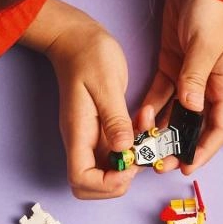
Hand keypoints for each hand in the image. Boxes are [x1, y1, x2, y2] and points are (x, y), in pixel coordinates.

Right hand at [20, 0, 136, 198]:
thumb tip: (123, 149)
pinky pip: (117, 153)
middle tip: (138, 157)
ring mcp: (92, 137)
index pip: (81, 179)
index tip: (128, 164)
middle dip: (118, 182)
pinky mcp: (103, 130)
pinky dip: (133, 148)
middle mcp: (82, 140)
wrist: (78, 38)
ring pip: (106, 172)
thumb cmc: (89, 55)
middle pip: (91, 185)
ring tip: (145, 137)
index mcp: (78, 133)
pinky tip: (144, 126)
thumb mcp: (106, 84)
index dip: (106, 183)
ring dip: (129, 165)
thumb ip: (115, 119)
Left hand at [141, 0, 222, 172]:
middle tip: (158, 163)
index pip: (219, 126)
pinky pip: (161, 95)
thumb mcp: (205, 45)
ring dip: (161, 129)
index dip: (205, 150)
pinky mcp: (172, 66)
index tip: (187, 167)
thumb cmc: (212, 11)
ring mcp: (190, 77)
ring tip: (143, 146)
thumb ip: (196, 77)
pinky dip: (151, 108)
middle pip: (195, 124)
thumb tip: (189, 108)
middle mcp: (209, 85)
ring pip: (175, 113)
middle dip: (178, 145)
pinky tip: (138, 120)